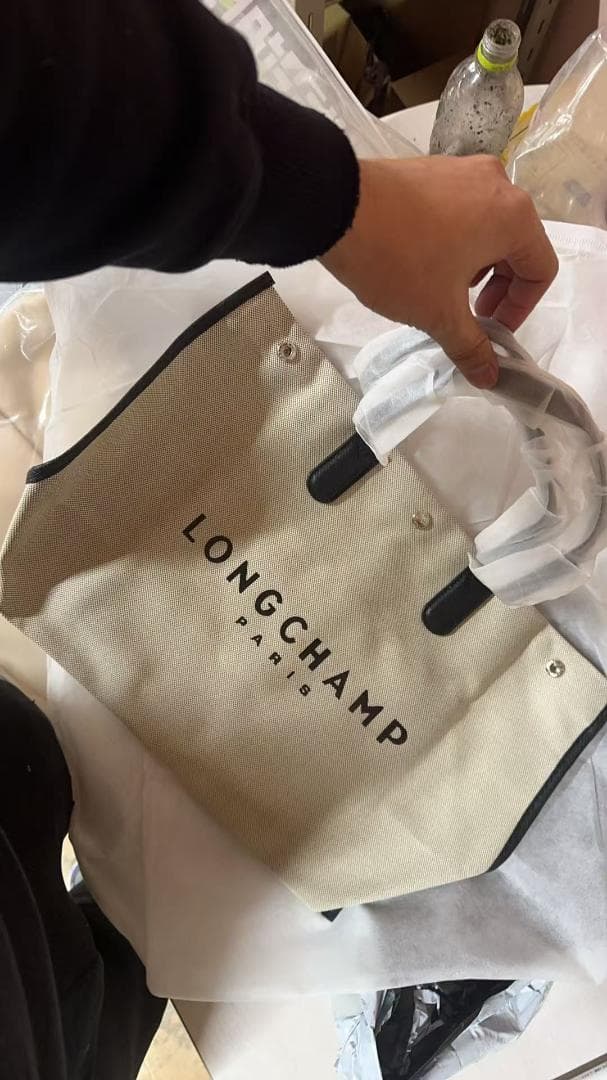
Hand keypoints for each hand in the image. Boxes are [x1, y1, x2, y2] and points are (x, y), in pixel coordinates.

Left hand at [321, 156, 557, 387]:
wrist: (336, 208)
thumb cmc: (399, 260)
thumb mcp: (439, 313)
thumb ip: (472, 346)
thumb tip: (490, 376)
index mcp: (513, 216)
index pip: (540, 270)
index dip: (520, 310)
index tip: (491, 331)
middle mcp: (497, 184)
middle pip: (516, 247)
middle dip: (497, 290)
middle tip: (468, 317)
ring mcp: (462, 171)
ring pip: (486, 229)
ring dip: (474, 267)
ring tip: (441, 290)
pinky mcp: (432, 169)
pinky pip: (459, 211)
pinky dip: (453, 242)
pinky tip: (420, 263)